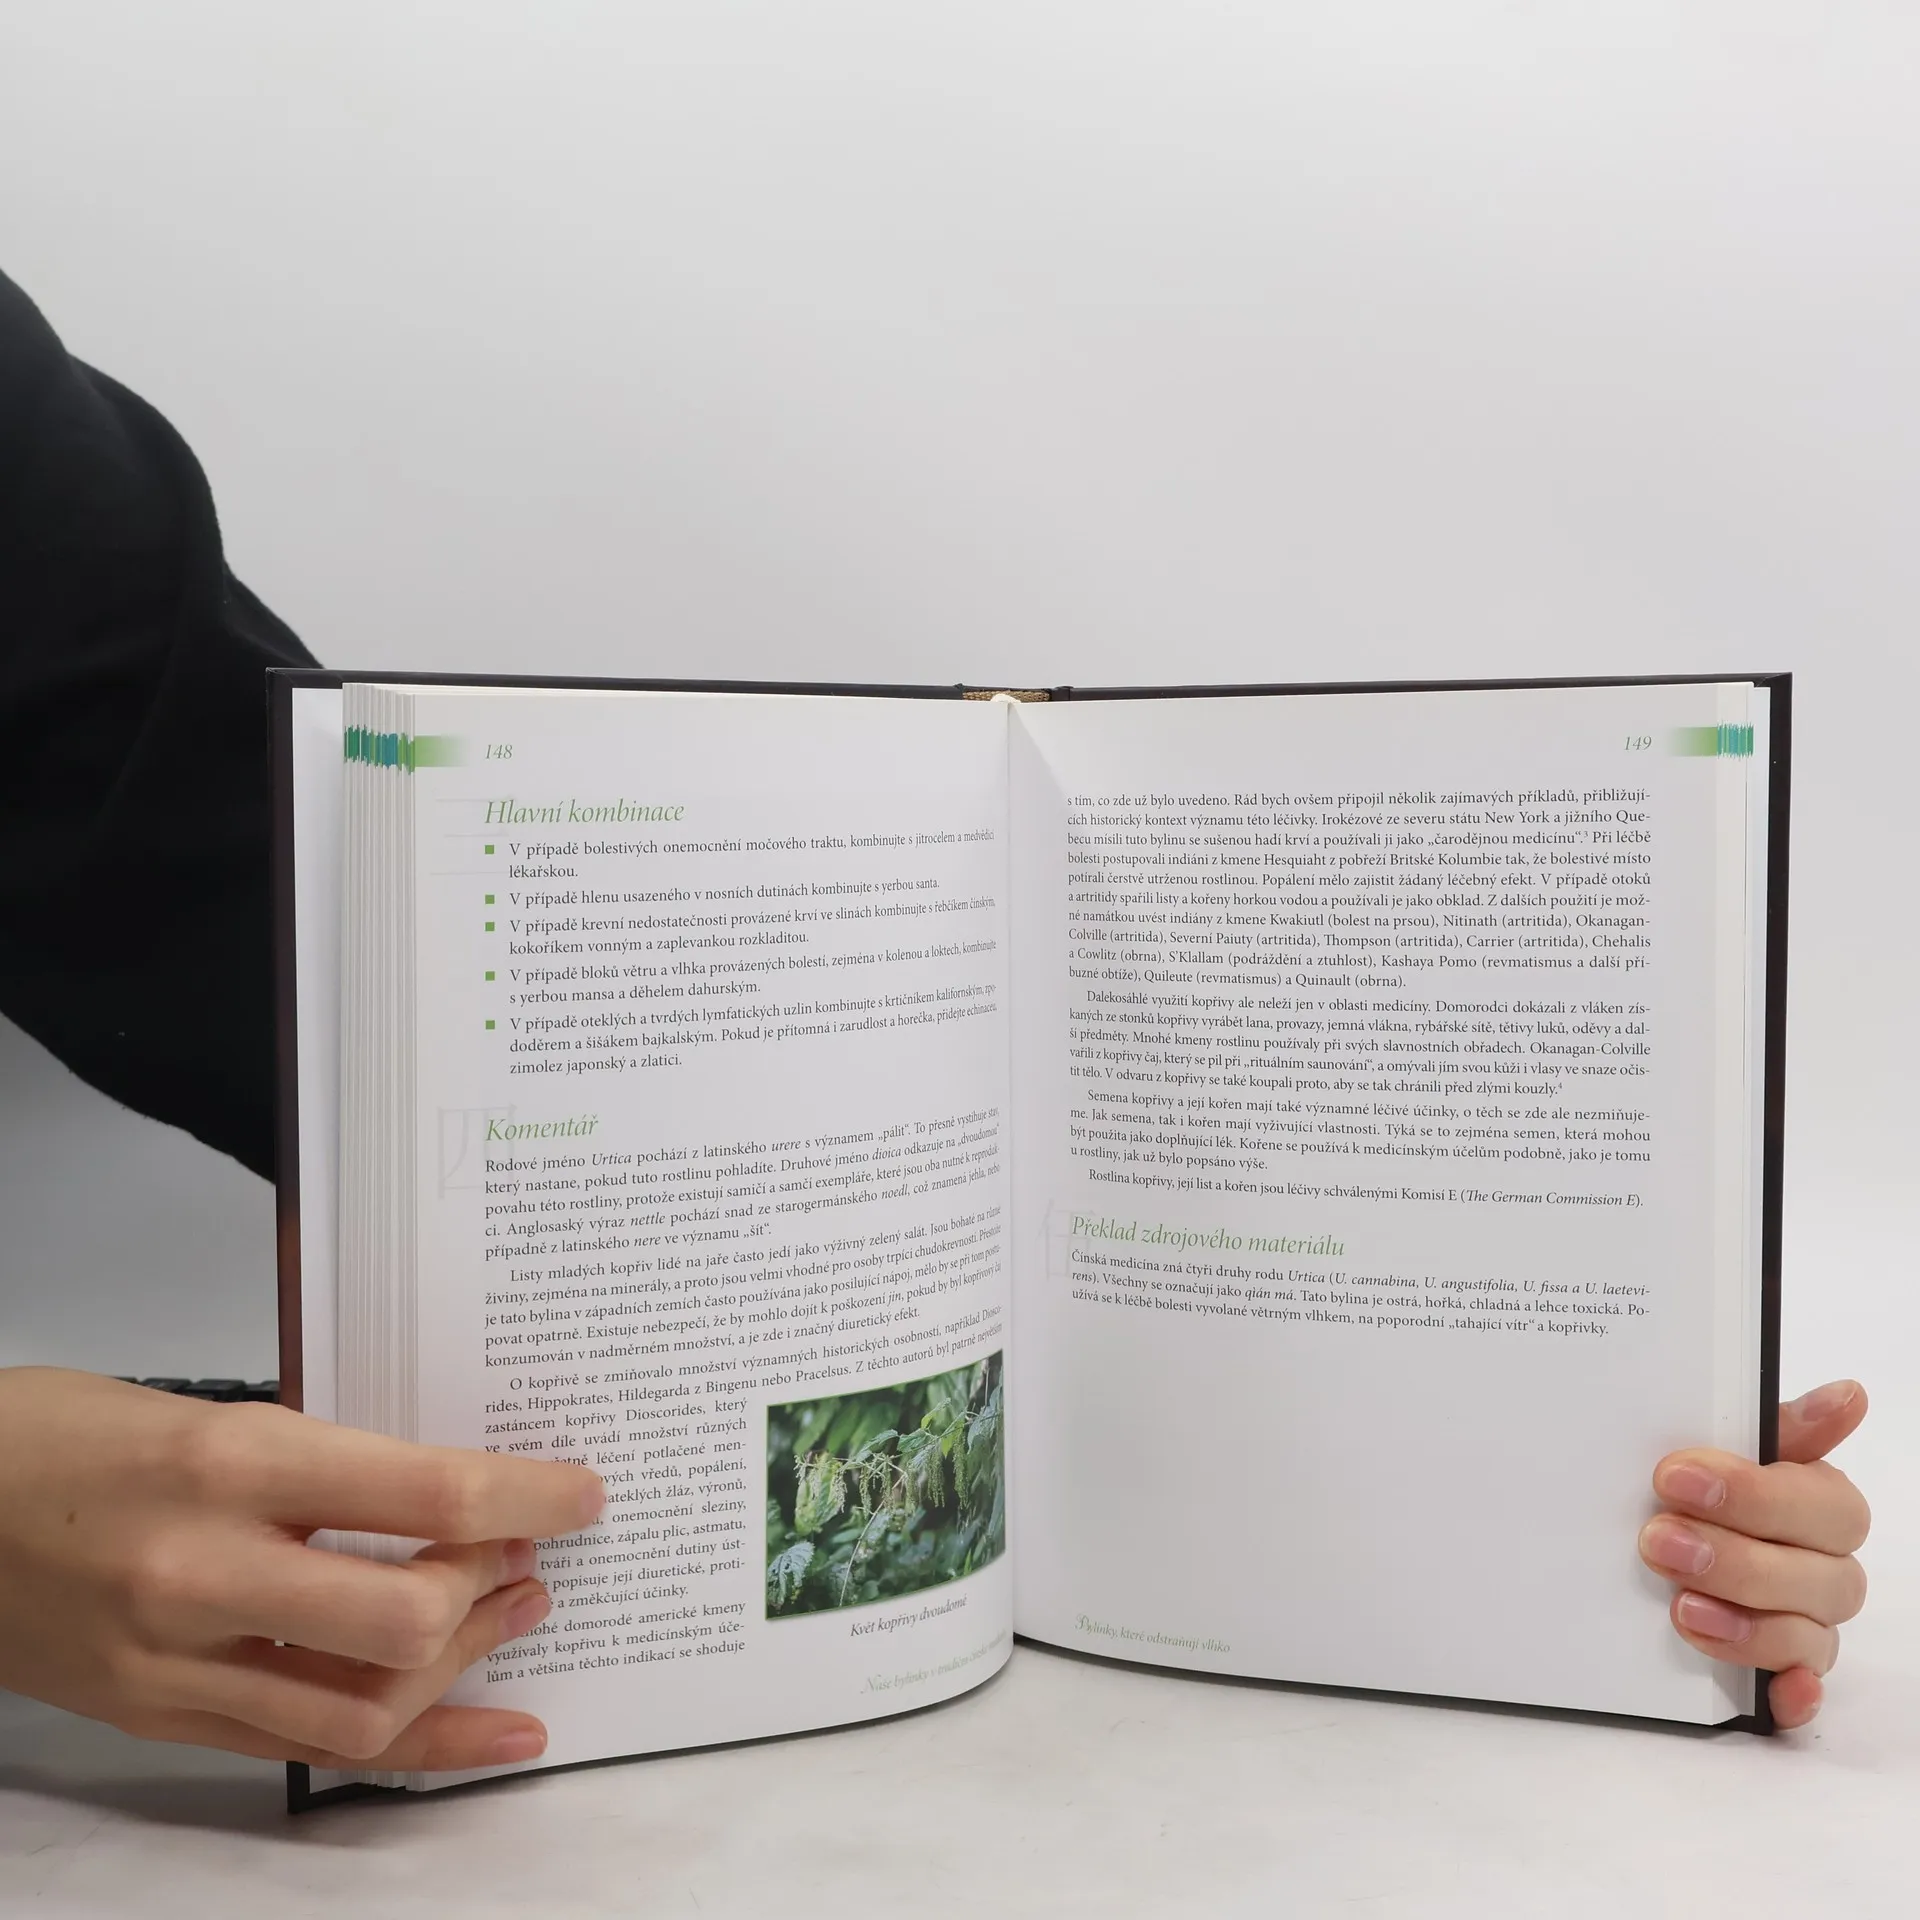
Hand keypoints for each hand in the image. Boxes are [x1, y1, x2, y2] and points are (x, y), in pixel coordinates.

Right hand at [0, 1368, 602, 1769]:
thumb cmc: (61, 1434)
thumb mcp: (205, 1409)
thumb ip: (321, 1457)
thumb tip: (445, 1492)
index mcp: (231, 1461)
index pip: (422, 1491)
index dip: (525, 1497)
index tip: (581, 1495)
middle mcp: (206, 1570)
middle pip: (405, 1618)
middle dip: (492, 1589)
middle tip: (529, 1556)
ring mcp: (176, 1661)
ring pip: (364, 1708)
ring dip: (463, 1667)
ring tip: (513, 1617)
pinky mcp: (158, 1717)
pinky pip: (306, 1751)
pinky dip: (413, 1747)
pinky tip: (489, 1735)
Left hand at [1642, 1380, 1869, 1728]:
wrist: (1640, 1524)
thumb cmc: (1695, 1482)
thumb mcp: (1723, 1445)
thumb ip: (1777, 1427)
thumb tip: (1848, 1394)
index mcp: (1818, 1505)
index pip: (1827, 1506)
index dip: (1755, 1495)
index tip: (1675, 1476)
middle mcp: (1823, 1568)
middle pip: (1820, 1578)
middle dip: (1736, 1560)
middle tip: (1660, 1539)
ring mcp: (1806, 1624)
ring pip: (1808, 1637)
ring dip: (1747, 1625)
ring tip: (1680, 1607)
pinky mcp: (1778, 1672)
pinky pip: (1801, 1695)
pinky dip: (1792, 1695)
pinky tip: (1774, 1689)